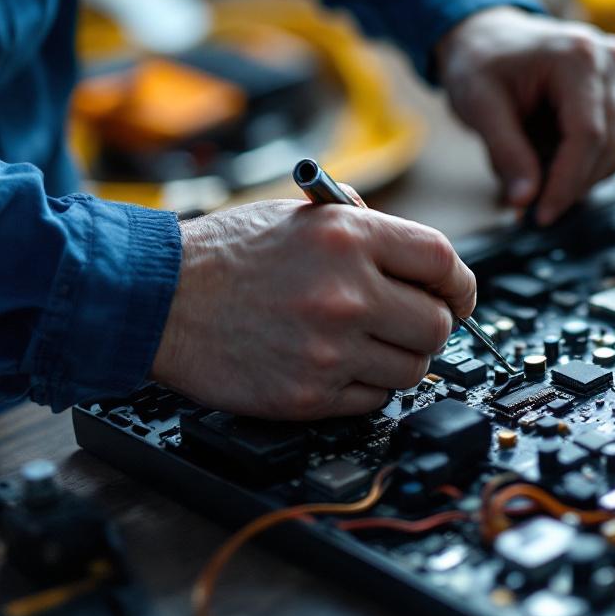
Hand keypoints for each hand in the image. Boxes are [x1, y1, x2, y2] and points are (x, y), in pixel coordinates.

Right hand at [150, 199, 475, 419]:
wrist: (156, 299)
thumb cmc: (226, 257)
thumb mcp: (302, 216)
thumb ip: (366, 231)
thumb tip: (428, 266)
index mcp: (348, 236)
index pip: (442, 262)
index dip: (459, 283)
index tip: (457, 295)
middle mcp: (347, 292)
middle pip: (438, 323)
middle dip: (429, 325)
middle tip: (407, 322)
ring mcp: (330, 347)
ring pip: (413, 368)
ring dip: (398, 359)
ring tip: (364, 343)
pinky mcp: (310, 393)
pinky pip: (374, 399)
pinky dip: (365, 387)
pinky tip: (335, 365)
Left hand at [436, 7, 614, 224]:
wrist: (488, 37)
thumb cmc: (481, 62)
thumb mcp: (480, 106)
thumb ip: (506, 153)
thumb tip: (526, 200)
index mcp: (577, 56)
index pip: (588, 135)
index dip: (568, 183)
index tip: (543, 214)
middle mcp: (610, 61)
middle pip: (610, 144)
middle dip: (574, 184)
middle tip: (536, 208)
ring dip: (586, 173)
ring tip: (541, 175)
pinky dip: (595, 159)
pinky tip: (561, 158)